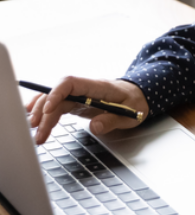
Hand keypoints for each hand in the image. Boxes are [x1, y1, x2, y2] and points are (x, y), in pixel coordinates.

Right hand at [27, 76, 148, 144]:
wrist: (139, 96)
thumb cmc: (135, 102)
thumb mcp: (131, 114)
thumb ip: (112, 120)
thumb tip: (95, 127)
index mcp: (98, 86)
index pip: (71, 83)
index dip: (56, 93)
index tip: (48, 109)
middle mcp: (84, 89)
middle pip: (58, 95)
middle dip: (44, 112)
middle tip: (38, 131)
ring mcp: (79, 95)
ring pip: (55, 101)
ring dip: (42, 115)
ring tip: (35, 132)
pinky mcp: (76, 103)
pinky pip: (57, 106)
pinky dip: (45, 113)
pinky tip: (34, 120)